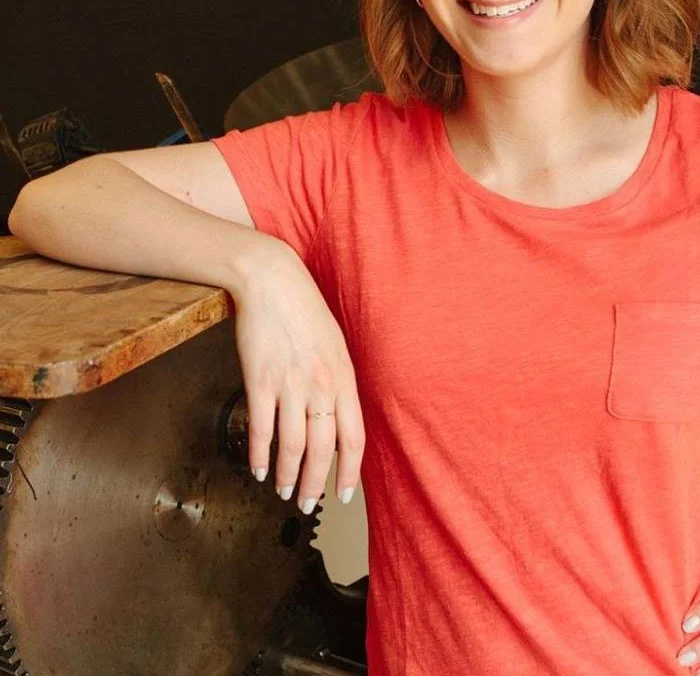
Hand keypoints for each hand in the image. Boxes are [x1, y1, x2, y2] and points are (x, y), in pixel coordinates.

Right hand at [231, 239, 363, 514]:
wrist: (273, 282)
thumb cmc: (306, 313)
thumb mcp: (335, 347)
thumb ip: (338, 384)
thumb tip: (337, 420)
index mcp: (344, 378)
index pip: (354, 438)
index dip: (349, 472)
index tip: (343, 495)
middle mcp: (320, 386)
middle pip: (323, 450)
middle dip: (316, 484)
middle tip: (308, 505)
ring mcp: (289, 385)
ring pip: (292, 446)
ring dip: (288, 476)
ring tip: (284, 492)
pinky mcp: (259, 381)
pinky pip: (261, 429)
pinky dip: (260, 455)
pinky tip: (259, 469)